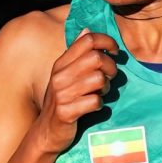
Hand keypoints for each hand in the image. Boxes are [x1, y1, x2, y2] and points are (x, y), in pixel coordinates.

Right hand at [30, 32, 121, 157]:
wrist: (46, 132)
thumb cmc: (62, 101)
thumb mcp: (65, 75)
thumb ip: (76, 54)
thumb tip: (86, 30)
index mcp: (61, 64)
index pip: (87, 40)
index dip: (106, 41)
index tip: (114, 51)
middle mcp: (60, 76)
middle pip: (96, 58)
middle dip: (110, 67)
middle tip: (110, 77)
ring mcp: (62, 94)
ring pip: (98, 80)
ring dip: (105, 88)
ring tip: (100, 93)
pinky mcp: (67, 112)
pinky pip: (95, 101)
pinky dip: (99, 104)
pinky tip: (93, 106)